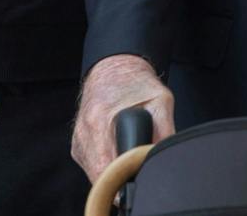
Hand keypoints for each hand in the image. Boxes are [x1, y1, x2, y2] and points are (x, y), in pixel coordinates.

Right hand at [72, 54, 174, 180]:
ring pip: (94, 173)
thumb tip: (167, 155)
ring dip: (112, 173)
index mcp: (99, 120)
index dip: (122, 179)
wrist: (114, 67)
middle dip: (119, 179)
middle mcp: (84, 131)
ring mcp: (79, 139)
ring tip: (128, 157)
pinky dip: (105, 165)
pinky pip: (91, 166)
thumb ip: (165, 130)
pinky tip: (117, 152)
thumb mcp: (160, 101)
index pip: (105, 167)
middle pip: (99, 174)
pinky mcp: (78, 144)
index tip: (134, 178)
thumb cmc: (136, 82)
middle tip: (135, 170)